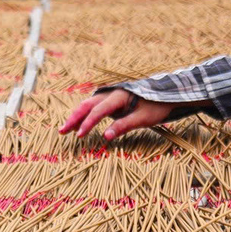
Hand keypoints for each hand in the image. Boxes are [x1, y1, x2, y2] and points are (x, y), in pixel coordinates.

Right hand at [60, 89, 177, 141]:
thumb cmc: (157, 107)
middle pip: (87, 105)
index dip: (87, 123)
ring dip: (77, 116)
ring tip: (66, 129)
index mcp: (119, 96)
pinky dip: (85, 115)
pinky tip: (79, 124)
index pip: (98, 110)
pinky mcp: (113, 101)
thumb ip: (123, 126)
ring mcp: (111, 96)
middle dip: (74, 118)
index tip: (79, 135)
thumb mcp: (143, 118)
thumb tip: (106, 137)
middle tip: (62, 131)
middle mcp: (112, 93)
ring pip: (89, 105)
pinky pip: (95, 106)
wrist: (168, 95)